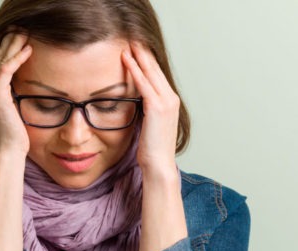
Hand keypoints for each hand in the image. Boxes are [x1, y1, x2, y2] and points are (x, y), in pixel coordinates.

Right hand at [0, 32, 32, 156]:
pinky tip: (27, 50)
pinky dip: (16, 58)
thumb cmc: (11, 135)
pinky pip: (5, 70)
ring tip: (23, 33)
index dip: (0, 48)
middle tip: (18, 29)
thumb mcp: (5, 111)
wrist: (8, 151)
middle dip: (6, 41)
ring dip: (12, 44)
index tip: (13, 37)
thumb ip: (1, 94)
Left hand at [121, 42, 179, 173]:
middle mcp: (171, 99)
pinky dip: (134, 69)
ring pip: (150, 72)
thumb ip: (145, 110)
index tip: (136, 47)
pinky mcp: (157, 107)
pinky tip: (125, 59)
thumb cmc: (151, 150)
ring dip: (138, 56)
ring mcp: (166, 102)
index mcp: (171, 102)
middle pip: (155, 69)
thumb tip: (134, 101)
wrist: (158, 165)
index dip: (147, 59)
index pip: (157, 75)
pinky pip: (143, 83)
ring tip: (127, 42)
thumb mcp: (149, 125)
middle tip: (132, 37)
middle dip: (143, 52)